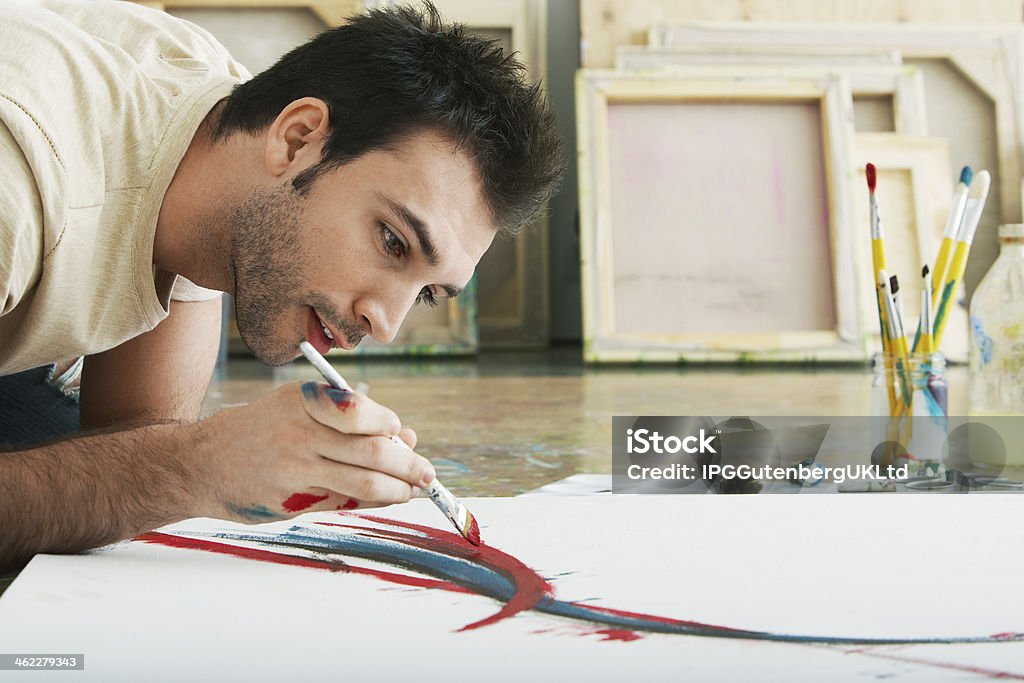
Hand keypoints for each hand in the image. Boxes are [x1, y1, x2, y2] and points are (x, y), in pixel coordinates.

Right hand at [196, 381, 433, 521]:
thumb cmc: (259, 431)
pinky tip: (382, 499)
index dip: (389, 426)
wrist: (199, 464)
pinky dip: (370, 502)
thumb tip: (407, 437)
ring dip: (398, 489)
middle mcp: (301, 432)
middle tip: (427, 474)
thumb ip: (349, 420)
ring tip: (412, 491)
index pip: (362, 412)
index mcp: (305, 400)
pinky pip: (344, 502)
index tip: (403, 435)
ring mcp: (297, 468)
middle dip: (408, 465)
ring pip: (364, 481)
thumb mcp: (297, 408)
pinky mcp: (293, 500)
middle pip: (372, 450)